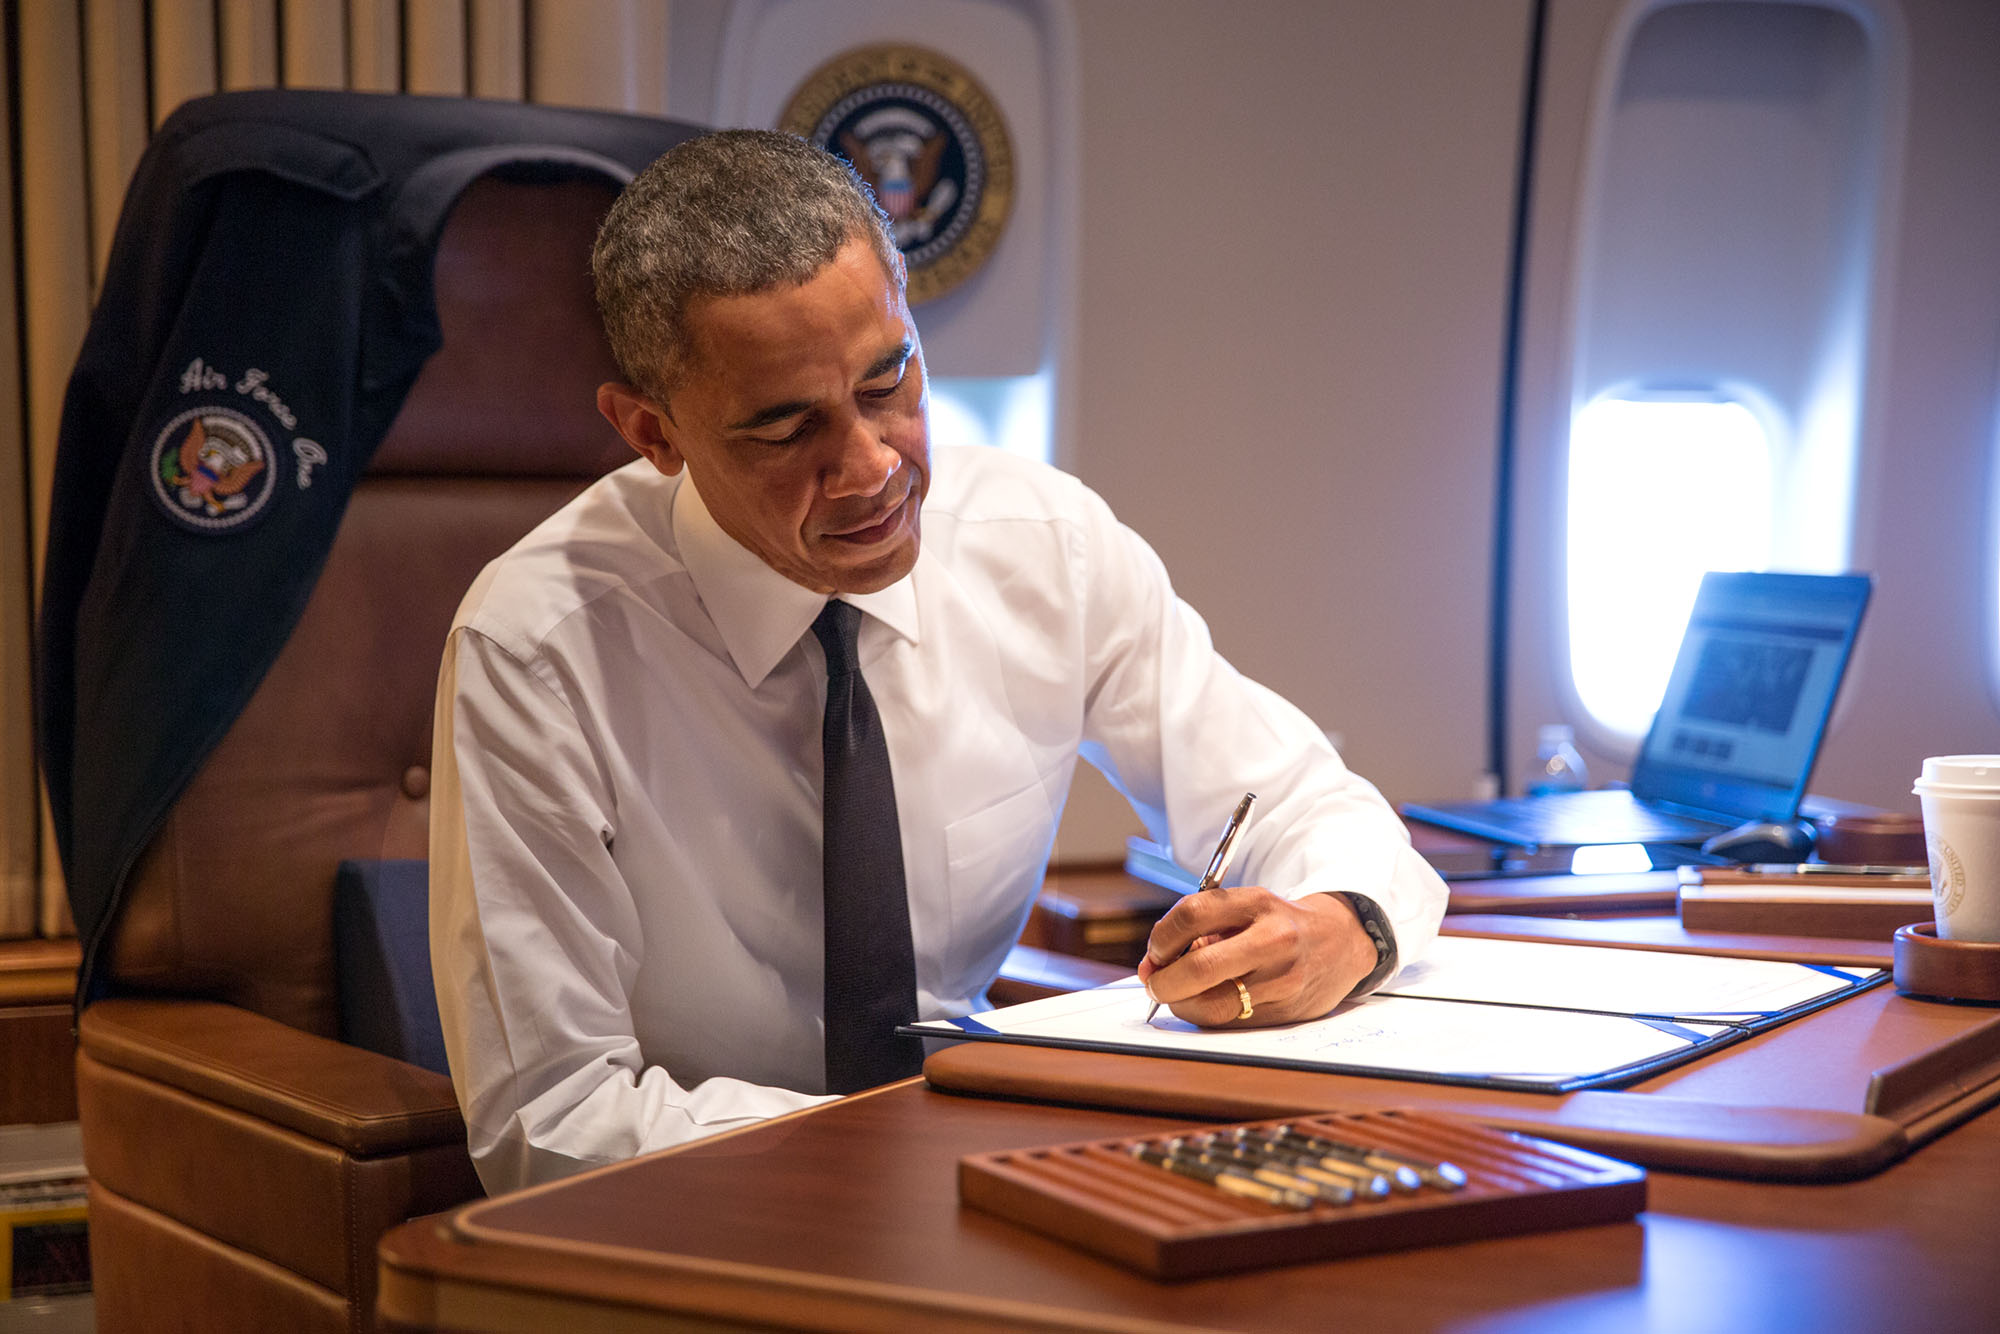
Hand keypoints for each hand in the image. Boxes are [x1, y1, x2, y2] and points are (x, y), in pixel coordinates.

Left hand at [1135, 889, 1377, 1027]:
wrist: (1339, 944)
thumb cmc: (1276, 924)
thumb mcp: (1245, 906)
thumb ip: (1199, 927)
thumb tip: (1153, 964)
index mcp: (1258, 903)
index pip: (1192, 915)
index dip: (1161, 938)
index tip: (1156, 951)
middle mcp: (1273, 940)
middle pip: (1200, 968)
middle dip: (1163, 982)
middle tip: (1154, 983)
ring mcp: (1282, 980)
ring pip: (1212, 1005)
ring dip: (1181, 1004)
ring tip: (1179, 994)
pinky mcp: (1284, 1012)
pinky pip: (1229, 1022)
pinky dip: (1207, 1015)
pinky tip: (1208, 1001)